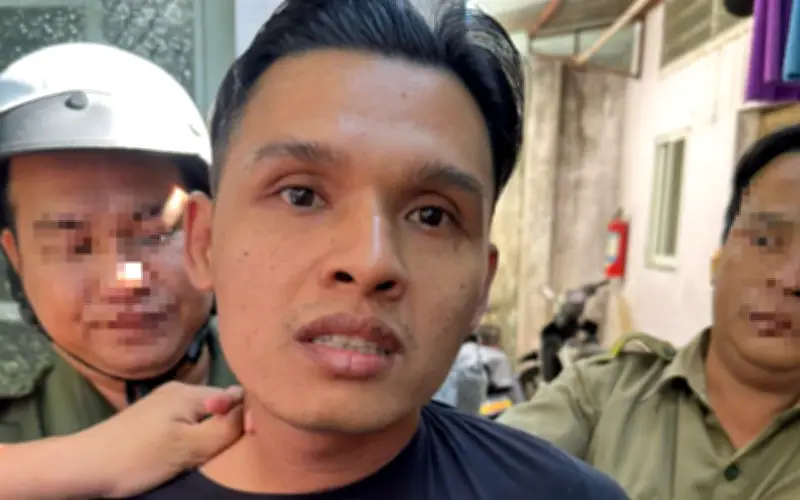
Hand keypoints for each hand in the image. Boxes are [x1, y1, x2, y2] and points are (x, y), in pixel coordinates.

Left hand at [79, 382, 244, 497]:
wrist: (83, 467)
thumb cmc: (138, 458)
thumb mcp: (189, 447)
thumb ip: (226, 427)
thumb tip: (255, 410)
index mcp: (190, 392)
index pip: (236, 396)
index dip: (249, 416)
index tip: (251, 440)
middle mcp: (179, 390)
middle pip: (221, 403)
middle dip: (231, 423)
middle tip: (229, 451)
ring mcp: (164, 402)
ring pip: (205, 413)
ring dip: (213, 431)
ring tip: (211, 453)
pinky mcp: (153, 417)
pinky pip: (189, 420)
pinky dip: (196, 433)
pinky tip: (191, 450)